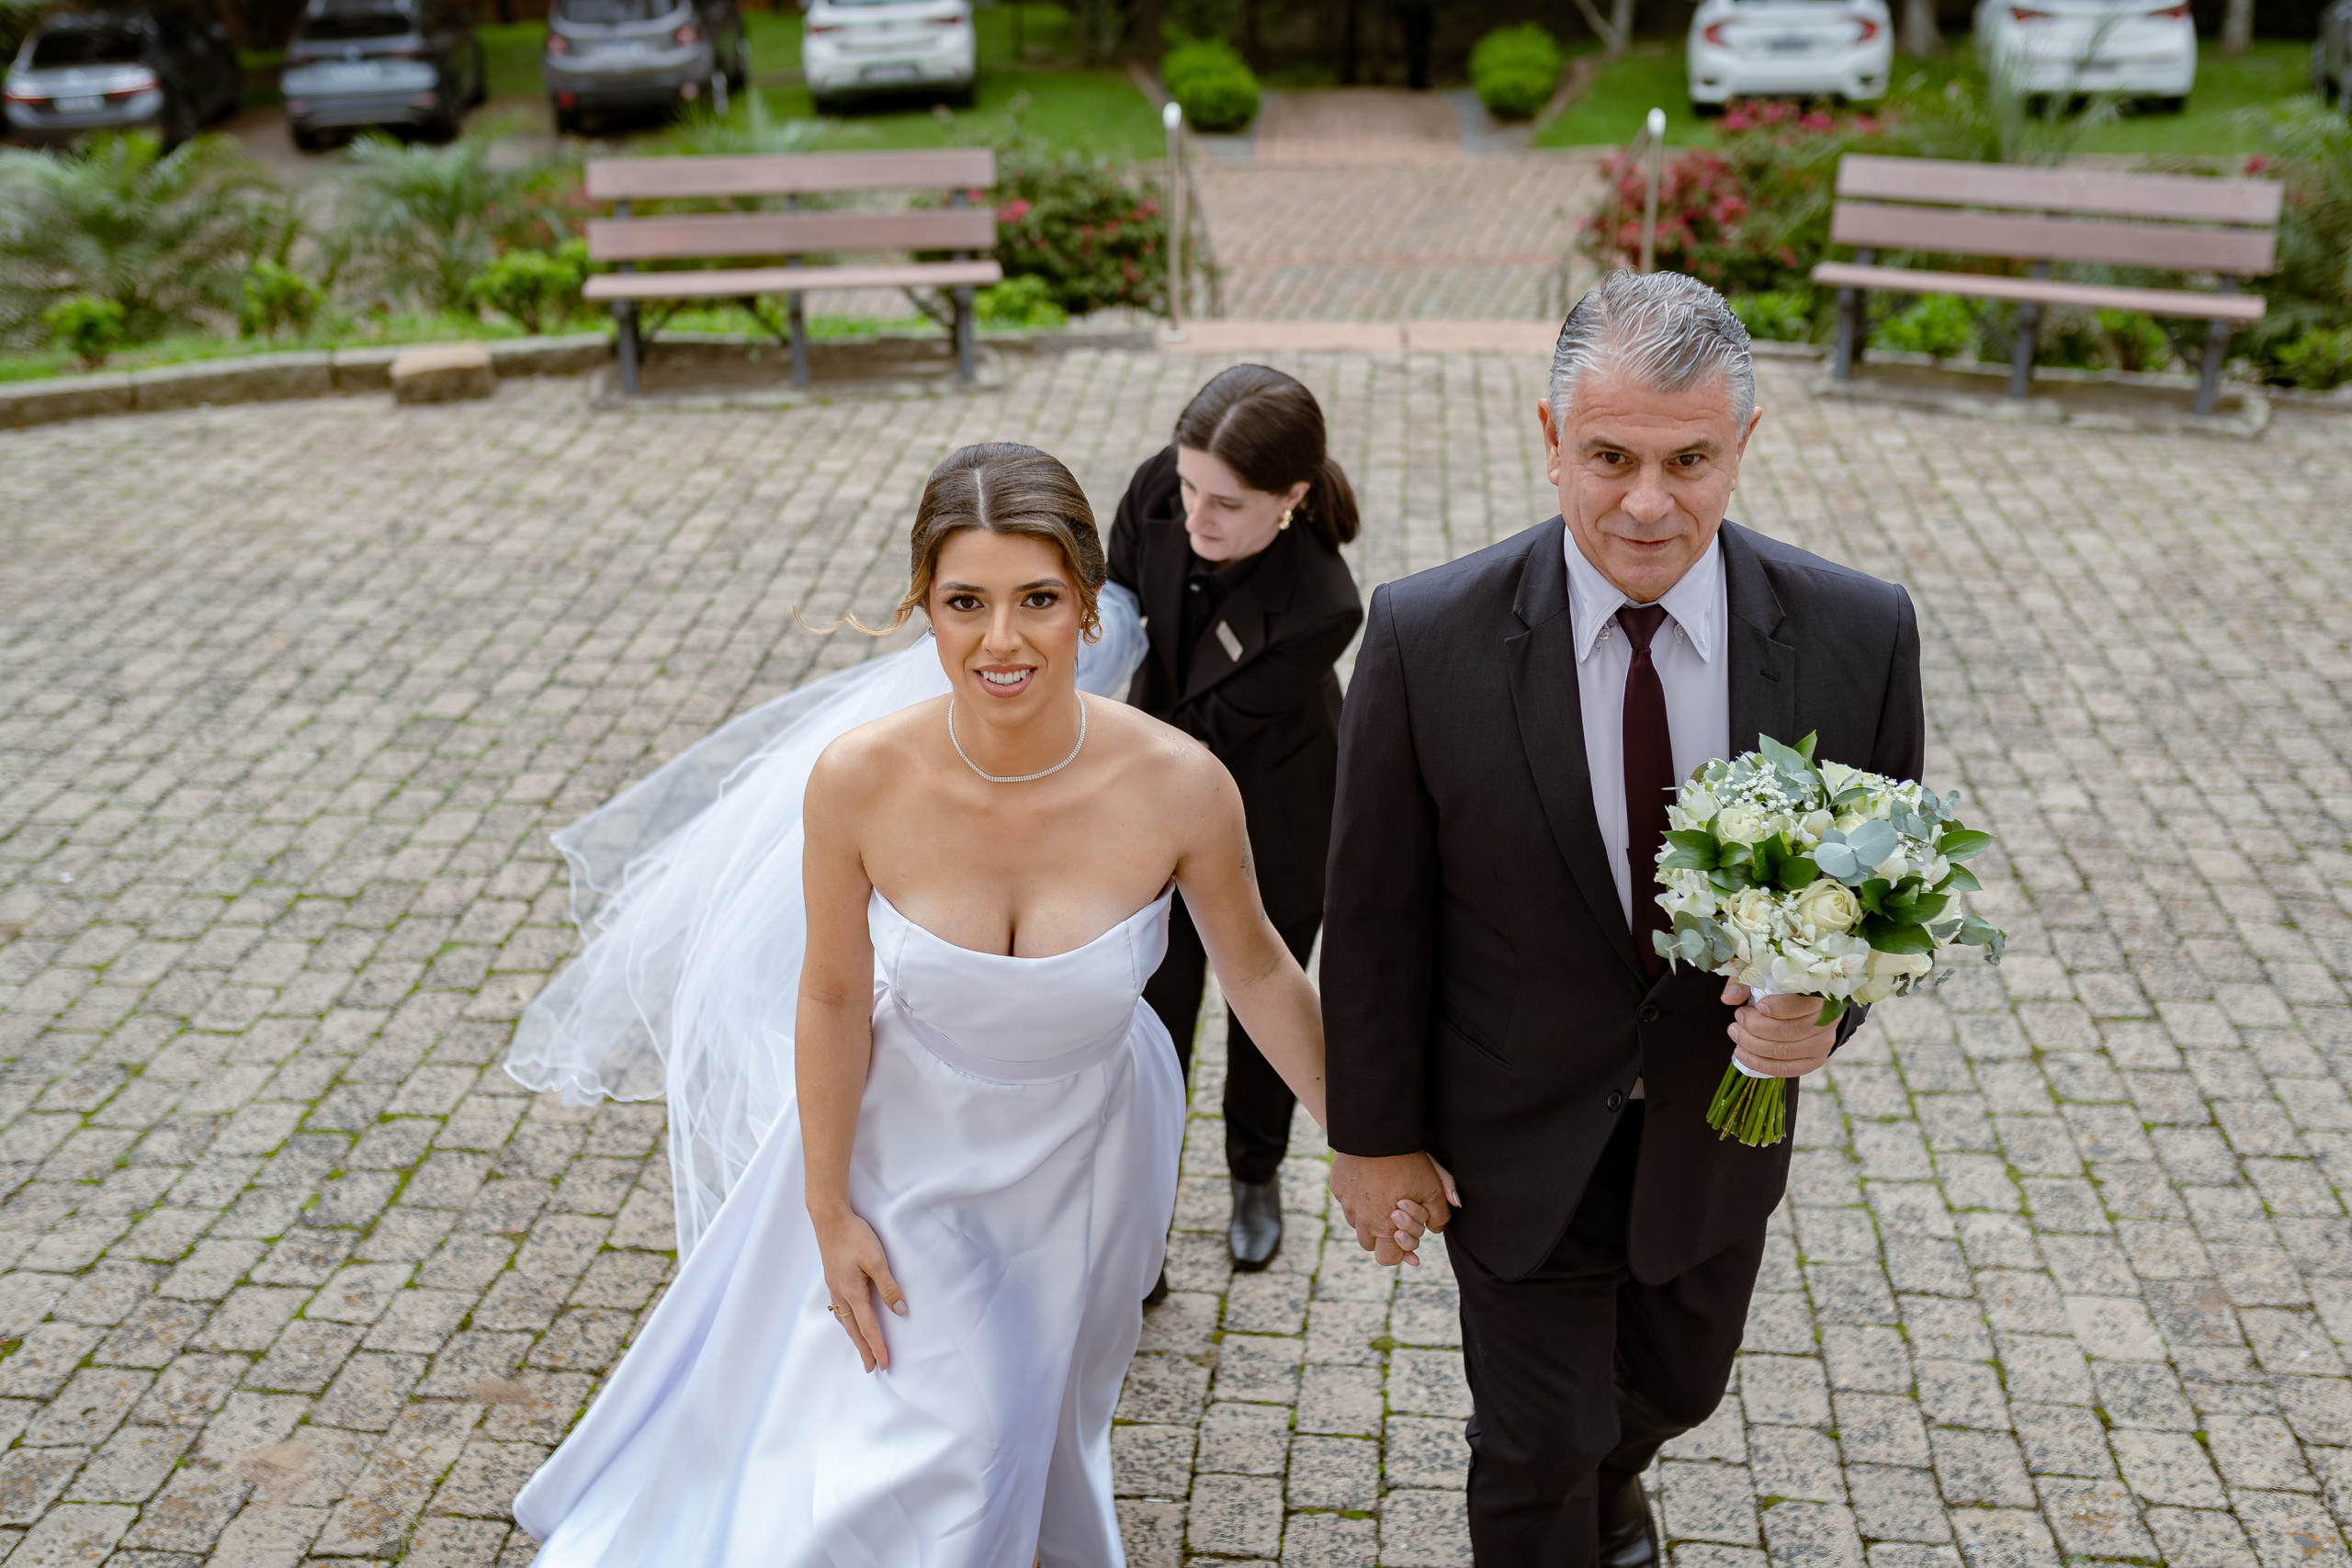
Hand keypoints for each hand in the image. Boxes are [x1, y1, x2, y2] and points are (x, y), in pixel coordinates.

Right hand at [810, 1206, 905, 1371]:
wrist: (829, 1218)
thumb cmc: (854, 1236)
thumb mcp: (876, 1260)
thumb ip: (888, 1286)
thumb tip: (899, 1311)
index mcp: (853, 1293)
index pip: (868, 1328)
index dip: (878, 1347)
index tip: (884, 1364)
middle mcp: (841, 1294)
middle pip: (853, 1330)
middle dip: (863, 1350)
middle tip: (871, 1368)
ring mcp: (834, 1287)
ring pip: (844, 1320)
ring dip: (854, 1337)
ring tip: (861, 1349)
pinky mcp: (832, 1278)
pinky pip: (839, 1308)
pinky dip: (845, 1322)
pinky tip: (847, 1320)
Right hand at [1330, 1151, 1457, 1267]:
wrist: (1377, 1132)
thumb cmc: (1407, 1161)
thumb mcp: (1432, 1187)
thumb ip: (1439, 1214)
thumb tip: (1437, 1229)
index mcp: (1384, 1228)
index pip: (1387, 1259)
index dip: (1399, 1253)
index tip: (1406, 1242)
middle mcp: (1360, 1221)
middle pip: (1369, 1244)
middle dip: (1383, 1237)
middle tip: (1394, 1219)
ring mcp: (1346, 1204)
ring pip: (1355, 1223)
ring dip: (1368, 1218)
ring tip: (1382, 1198)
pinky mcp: (1337, 1187)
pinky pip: (1346, 1201)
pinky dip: (1357, 1198)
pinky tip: (1369, 1182)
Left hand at [1722, 981, 1837, 1078]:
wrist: (1809, 1004)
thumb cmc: (1783, 986)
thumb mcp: (1764, 974)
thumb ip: (1746, 982)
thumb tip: (1729, 998)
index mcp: (1821, 994)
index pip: (1804, 1004)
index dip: (1778, 1007)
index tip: (1758, 1005)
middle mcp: (1827, 1020)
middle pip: (1789, 1031)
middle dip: (1756, 1027)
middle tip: (1738, 1017)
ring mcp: (1823, 1043)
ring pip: (1785, 1051)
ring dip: (1753, 1045)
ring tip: (1735, 1033)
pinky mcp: (1815, 1059)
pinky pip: (1788, 1069)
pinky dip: (1761, 1064)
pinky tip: (1743, 1055)